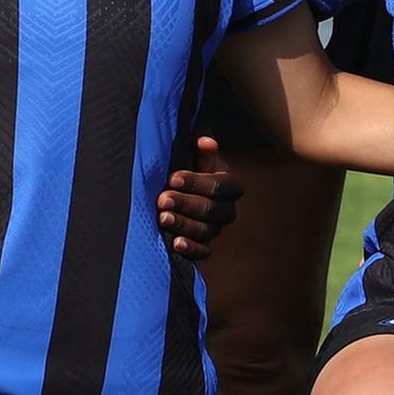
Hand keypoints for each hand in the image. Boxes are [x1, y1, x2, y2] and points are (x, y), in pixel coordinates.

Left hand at [154, 137, 242, 261]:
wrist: (178, 190)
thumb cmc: (188, 168)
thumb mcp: (194, 156)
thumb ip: (201, 150)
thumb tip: (204, 142)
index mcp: (230, 185)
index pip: (220, 185)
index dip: (197, 182)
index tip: (174, 178)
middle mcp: (227, 209)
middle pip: (212, 210)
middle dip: (186, 204)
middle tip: (163, 199)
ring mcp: (216, 229)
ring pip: (205, 230)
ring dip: (184, 224)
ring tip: (163, 218)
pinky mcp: (204, 245)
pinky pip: (203, 252)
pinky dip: (191, 249)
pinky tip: (176, 243)